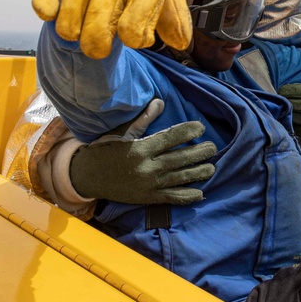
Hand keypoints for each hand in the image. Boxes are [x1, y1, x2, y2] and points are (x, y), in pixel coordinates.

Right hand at [69, 100, 216, 204]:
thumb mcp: (121, 133)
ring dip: (198, 173)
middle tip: (213, 148)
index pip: (170, 138)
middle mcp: (146, 167)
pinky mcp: (147, 198)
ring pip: (179, 178)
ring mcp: (148, 184)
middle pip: (179, 159)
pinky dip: (187, 197)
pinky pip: (171, 198)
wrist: (87, 177)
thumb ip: (143, 120)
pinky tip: (200, 193)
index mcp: (140, 148)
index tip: (201, 128)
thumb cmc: (106, 150)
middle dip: (199, 153)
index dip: (188, 132)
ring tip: (212, 168)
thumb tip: (160, 103)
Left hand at [278, 83, 300, 143]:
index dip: (284, 90)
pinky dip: (288, 120)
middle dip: (283, 100)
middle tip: (283, 100)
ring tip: (286, 109)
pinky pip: (290, 124)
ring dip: (284, 111)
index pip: (290, 90)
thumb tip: (283, 89)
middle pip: (287, 102)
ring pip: (287, 114)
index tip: (283, 91)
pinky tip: (291, 118)